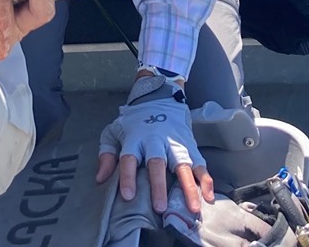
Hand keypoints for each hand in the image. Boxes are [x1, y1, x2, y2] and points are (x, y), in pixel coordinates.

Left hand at [95, 77, 214, 213]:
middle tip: (159, 207)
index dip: (127, 177)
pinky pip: (200, 164)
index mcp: (134, 139)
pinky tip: (208, 196)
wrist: (159, 99)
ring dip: (188, 187)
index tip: (127, 196)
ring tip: (192, 208)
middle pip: (157, 163)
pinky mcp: (190, 146)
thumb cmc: (134, 123)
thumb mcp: (114, 132)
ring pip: (183, 165)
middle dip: (158, 185)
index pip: (128, 158)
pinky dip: (206, 180)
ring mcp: (175, 144)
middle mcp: (155, 141)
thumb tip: (100, 179)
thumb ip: (107, 154)